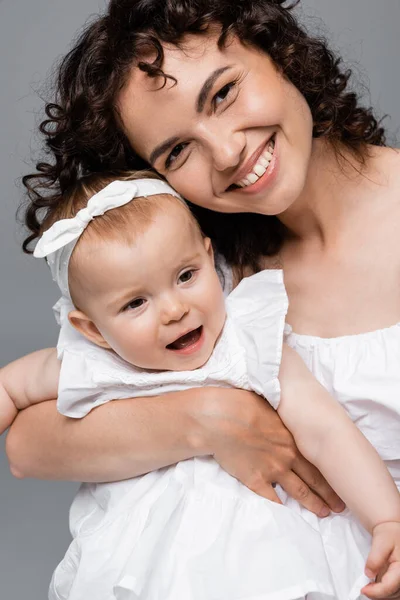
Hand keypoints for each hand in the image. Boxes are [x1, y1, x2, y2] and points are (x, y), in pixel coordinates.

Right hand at [201, 389, 344, 516]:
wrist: (221, 418)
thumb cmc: (242, 404)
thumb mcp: (271, 404)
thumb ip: (282, 415)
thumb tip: (289, 408)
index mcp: (293, 437)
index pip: (318, 457)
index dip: (331, 469)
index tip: (342, 477)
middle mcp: (288, 455)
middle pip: (314, 478)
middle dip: (329, 493)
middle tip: (341, 505)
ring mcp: (273, 469)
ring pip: (299, 491)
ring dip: (313, 503)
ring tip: (324, 512)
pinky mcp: (256, 480)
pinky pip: (272, 498)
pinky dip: (281, 508)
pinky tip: (289, 515)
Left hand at [362, 522, 399, 598]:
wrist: (391, 531)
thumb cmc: (388, 535)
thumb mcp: (380, 543)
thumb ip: (375, 558)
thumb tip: (369, 574)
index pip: (389, 586)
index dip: (375, 591)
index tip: (363, 590)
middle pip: (393, 594)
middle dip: (378, 594)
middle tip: (364, 589)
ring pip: (395, 595)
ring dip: (382, 595)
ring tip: (370, 588)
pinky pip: (395, 592)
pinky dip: (385, 592)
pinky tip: (376, 588)